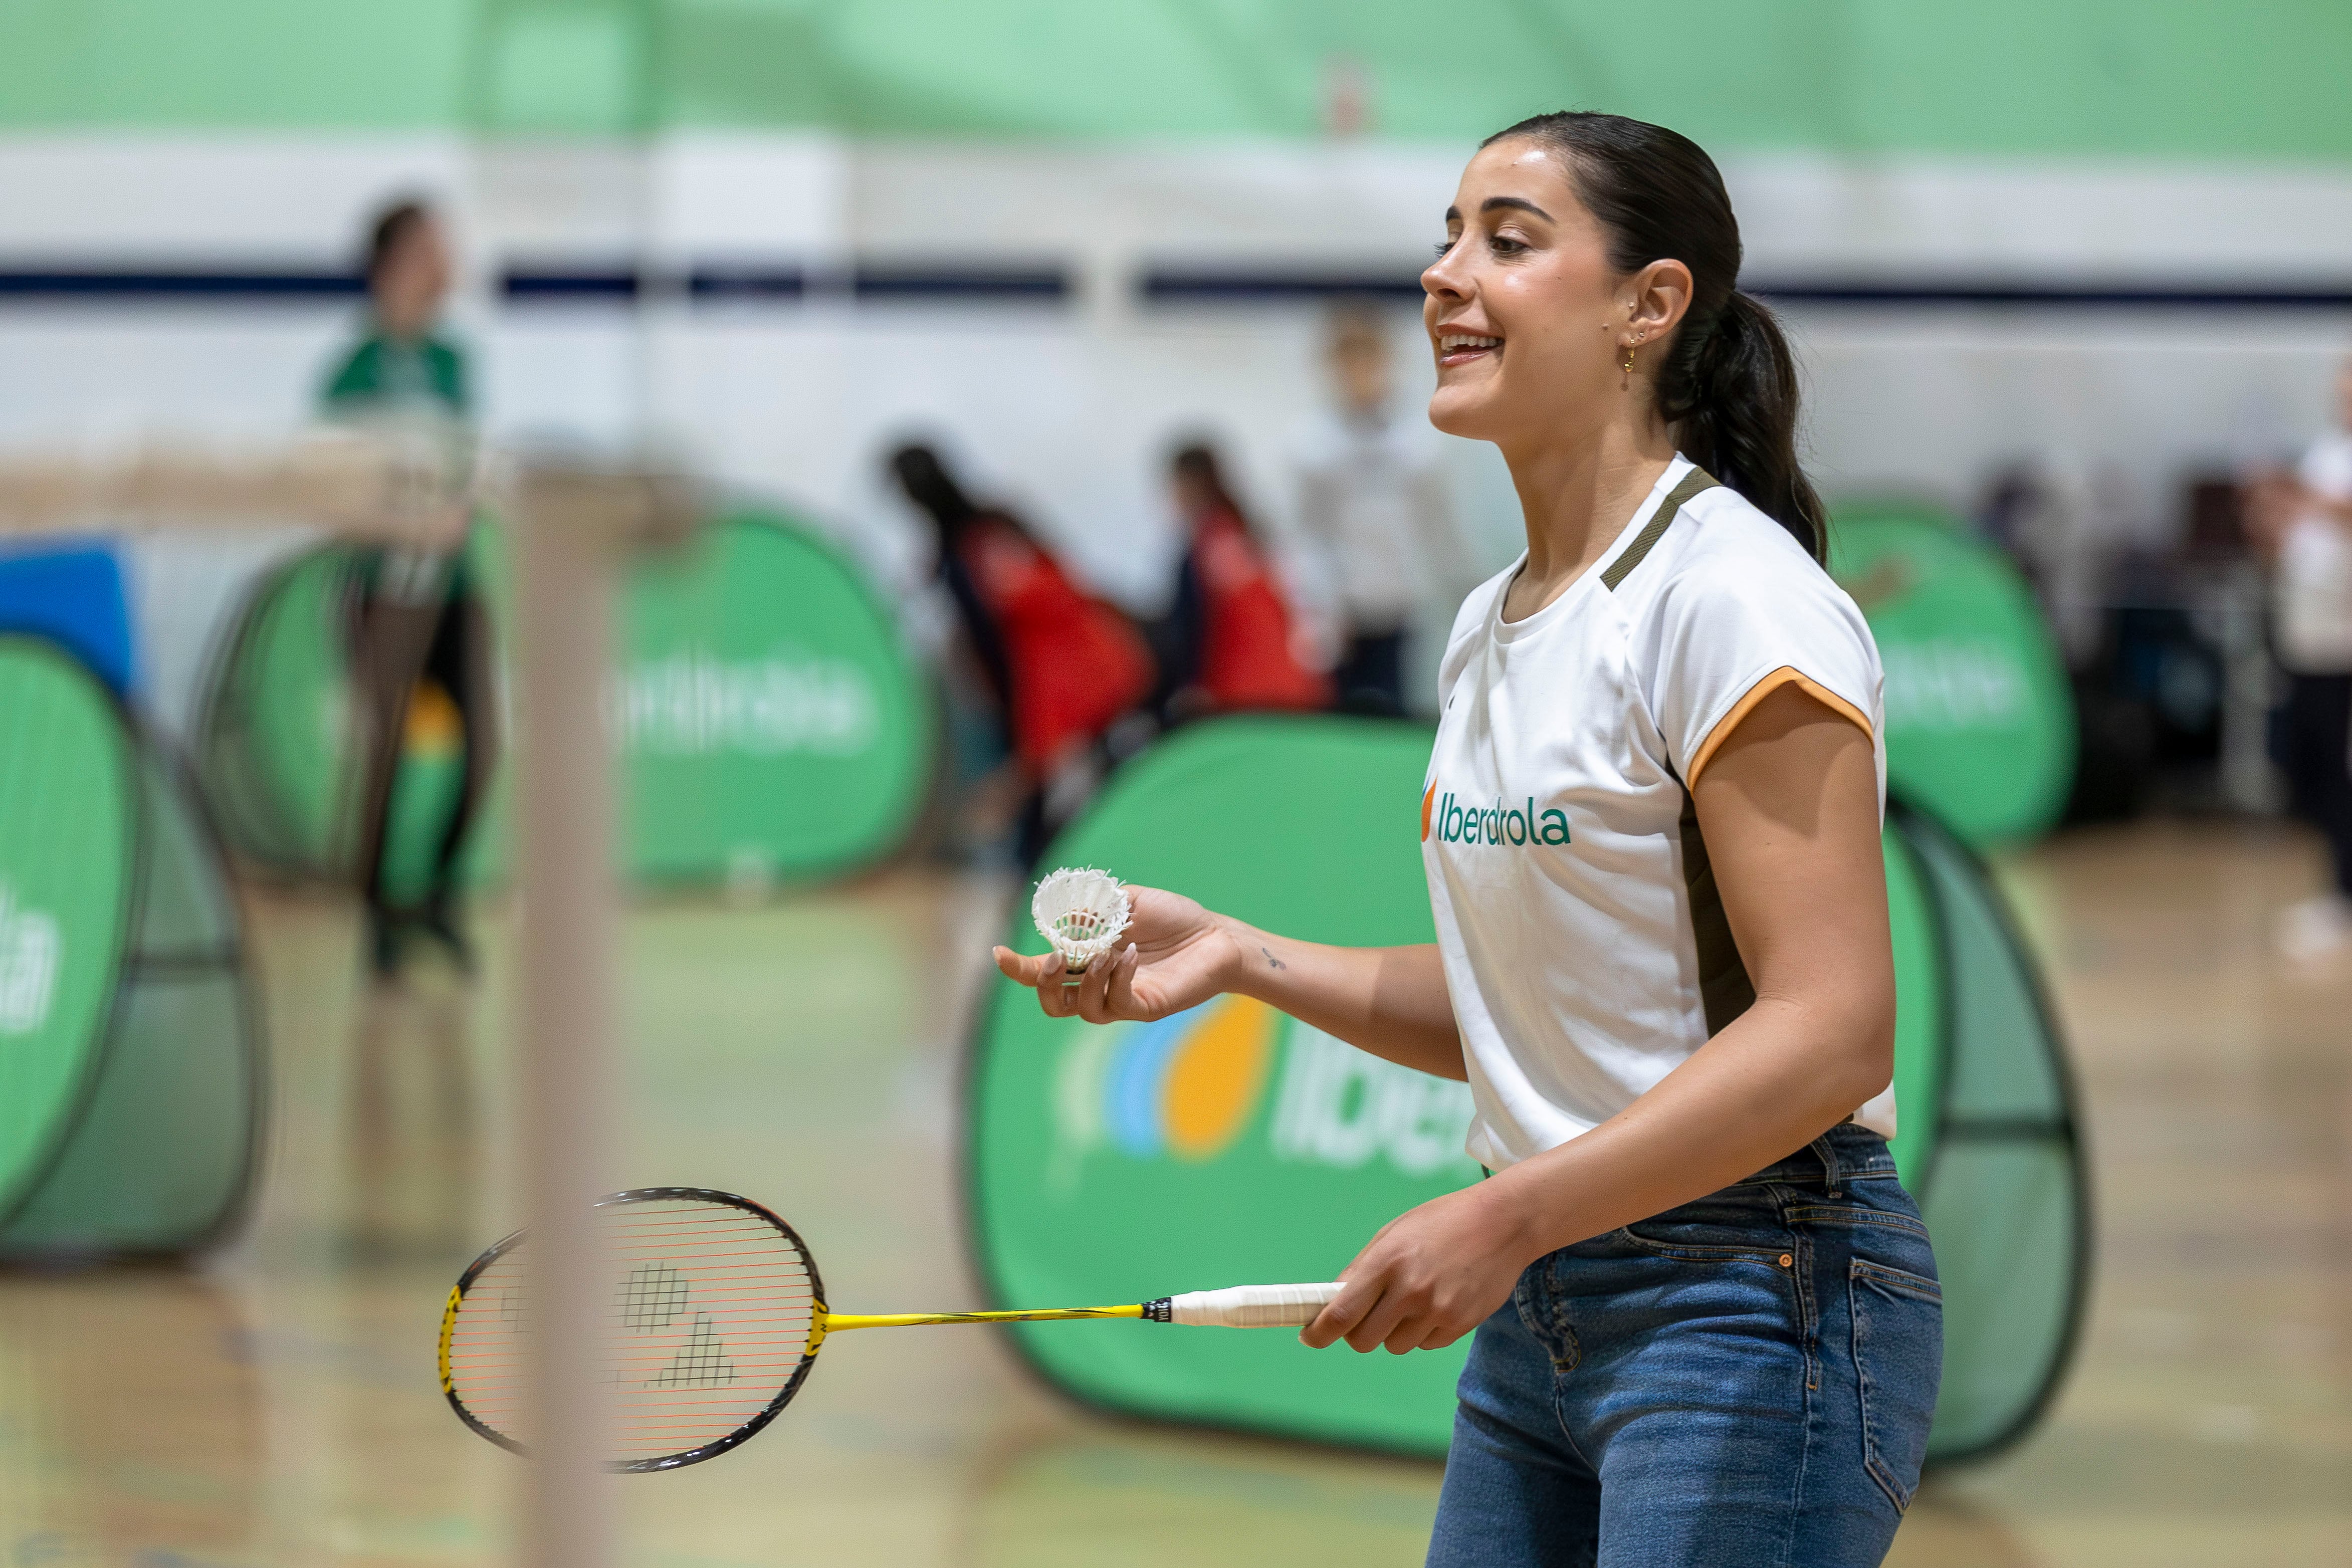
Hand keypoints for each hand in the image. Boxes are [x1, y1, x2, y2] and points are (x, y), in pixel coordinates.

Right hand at [991, 885, 1243, 1024]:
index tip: (998, 953)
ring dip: (1088, 978)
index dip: (1018, 968)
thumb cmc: (1173, 918)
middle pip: (1053, 1002)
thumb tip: (1058, 912)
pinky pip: (1118, 1002)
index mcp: (1087, 959)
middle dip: (1045, 983)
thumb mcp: (1127, 901)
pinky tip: (1131, 953)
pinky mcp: (1145, 1007)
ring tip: (1110, 951)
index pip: (1043, 972)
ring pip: (1082, 1009)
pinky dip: (1118, 977)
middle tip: (1058, 958)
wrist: (1216, 935)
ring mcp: (1121, 999)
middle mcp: (1099, 984)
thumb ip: (1093, 906)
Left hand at [1301, 1184, 1529, 1354]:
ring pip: (1395, 1345)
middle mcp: (1411, 1289)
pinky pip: (1425, 1344)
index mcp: (1387, 1261)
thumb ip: (1363, 1268)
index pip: (1341, 1313)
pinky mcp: (1460, 1324)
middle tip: (1363, 1317)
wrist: (1504, 1222)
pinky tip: (1437, 1301)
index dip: (1319, 1332)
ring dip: (1393, 1331)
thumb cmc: (1442, 1222)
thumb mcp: (1395, 1232)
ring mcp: (1437, 1310)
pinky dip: (1422, 1331)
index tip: (1309, 1336)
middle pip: (1363, 1340)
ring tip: (1411, 1299)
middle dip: (1357, 1333)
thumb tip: (1332, 1302)